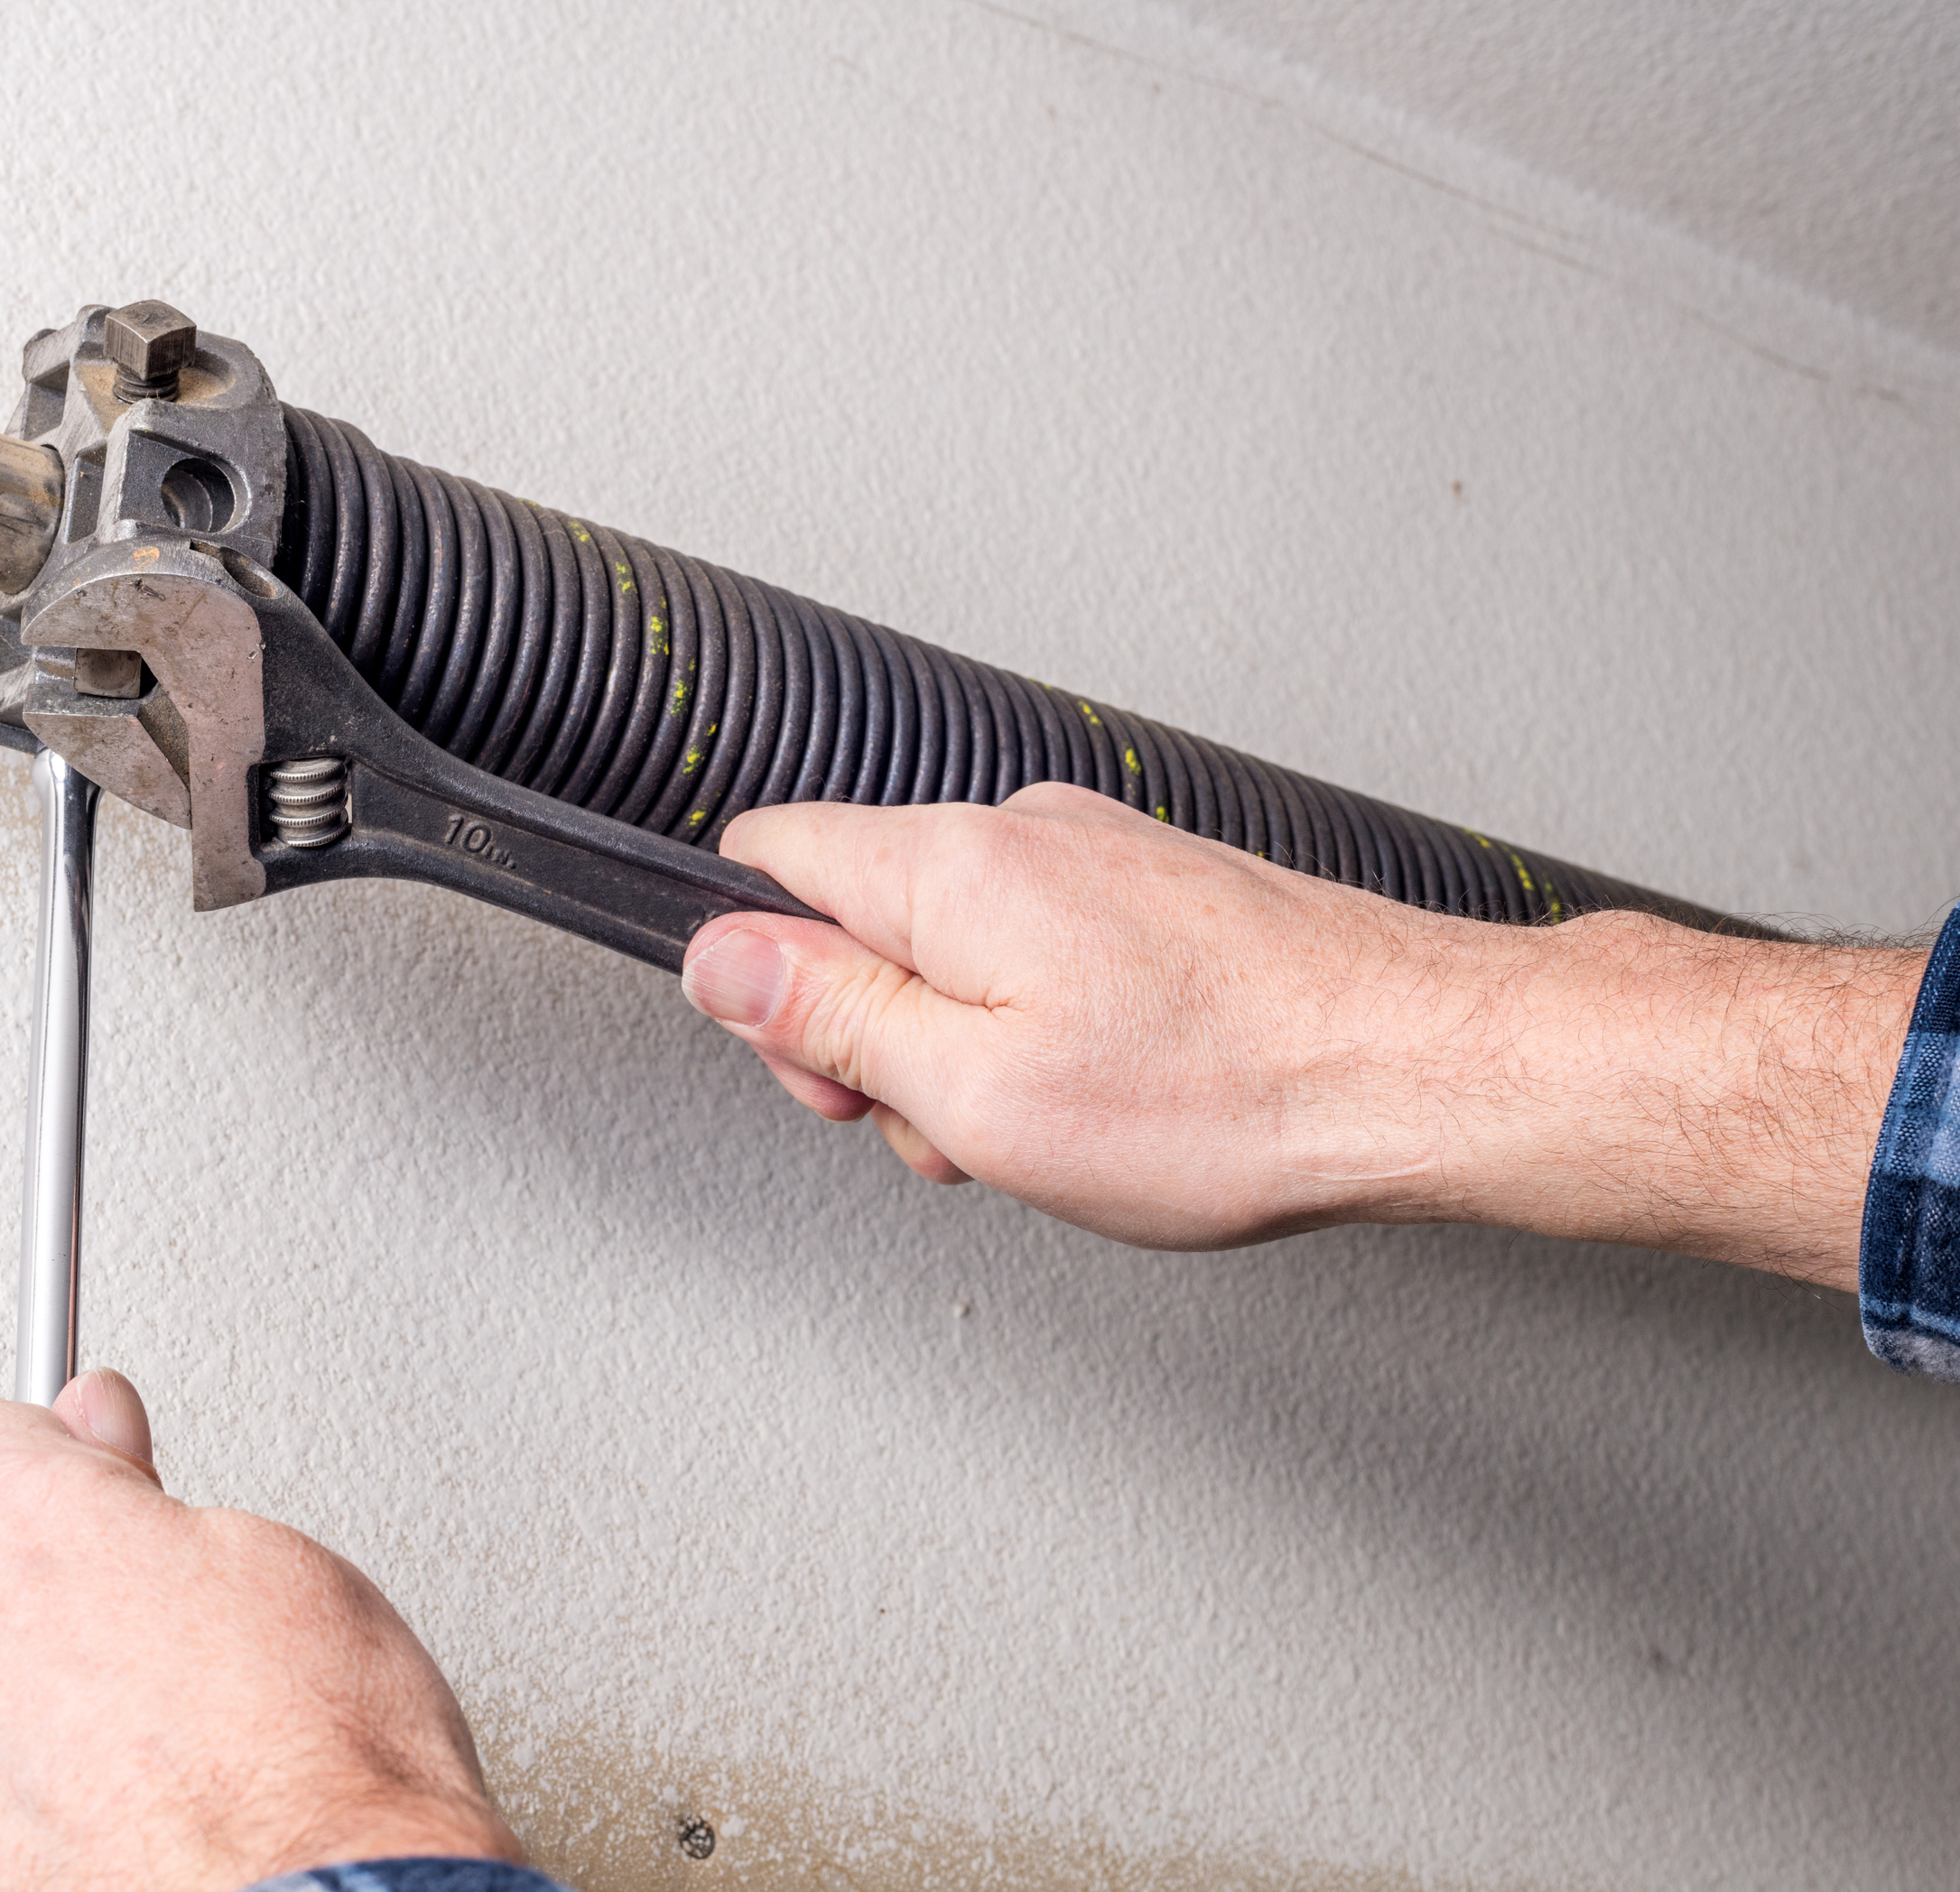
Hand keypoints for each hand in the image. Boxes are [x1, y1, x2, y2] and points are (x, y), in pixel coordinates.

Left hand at [0, 1371, 520, 1891]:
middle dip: (22, 1618)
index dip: (25, 1470)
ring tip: (116, 1785)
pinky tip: (66, 1852)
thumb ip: (143, 1493)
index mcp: (14, 1524)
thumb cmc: (314, 1767)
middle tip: (140, 1674)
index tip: (70, 1500)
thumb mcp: (273, 1565)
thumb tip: (99, 1431)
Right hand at [681, 783, 1922, 1285]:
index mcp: (950, 867)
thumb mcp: (972, 1093)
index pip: (766, 858)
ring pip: (956, 943)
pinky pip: (1041, 949)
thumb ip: (828, 1015)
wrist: (1415, 1065)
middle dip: (873, 1029)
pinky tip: (1109, 1093)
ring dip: (965, 1042)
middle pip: (860, 911)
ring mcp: (1097, 854)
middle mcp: (1021, 832)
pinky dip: (1042, 1025)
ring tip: (1050, 1123)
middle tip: (943, 1122)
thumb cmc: (1223, 1094)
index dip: (760, 974)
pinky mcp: (1157, 890)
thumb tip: (719, 960)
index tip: (820, 1061)